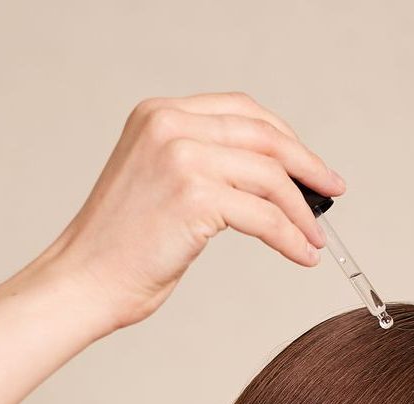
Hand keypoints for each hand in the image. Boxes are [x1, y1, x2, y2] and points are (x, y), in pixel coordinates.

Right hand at [39, 90, 346, 330]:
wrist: (83, 281)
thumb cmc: (118, 248)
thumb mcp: (158, 185)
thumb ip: (201, 166)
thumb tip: (266, 182)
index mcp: (158, 114)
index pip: (241, 111)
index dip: (284, 138)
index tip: (309, 165)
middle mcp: (170, 125)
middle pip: (263, 136)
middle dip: (306, 166)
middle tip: (331, 191)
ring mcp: (182, 157)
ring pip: (269, 176)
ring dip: (301, 211)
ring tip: (315, 238)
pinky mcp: (195, 197)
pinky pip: (263, 215)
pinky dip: (289, 236)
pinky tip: (300, 254)